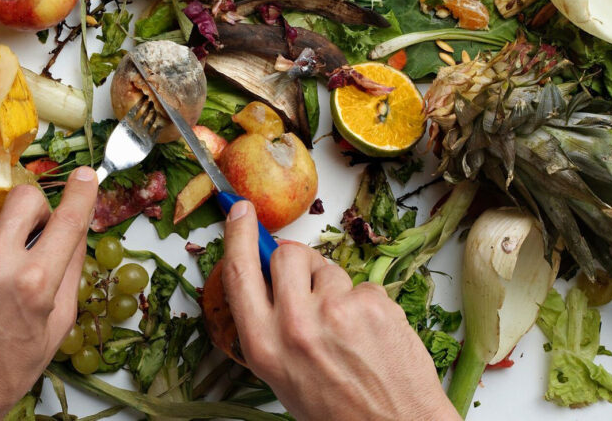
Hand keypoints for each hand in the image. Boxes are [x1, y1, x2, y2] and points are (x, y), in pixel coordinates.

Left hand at [0, 167, 97, 420]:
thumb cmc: (3, 372)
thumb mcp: (56, 327)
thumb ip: (69, 271)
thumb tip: (77, 227)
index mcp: (33, 284)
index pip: (67, 218)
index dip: (83, 193)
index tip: (88, 177)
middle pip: (24, 197)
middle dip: (37, 210)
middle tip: (36, 236)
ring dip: (1, 243)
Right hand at [221, 201, 458, 420]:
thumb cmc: (337, 411)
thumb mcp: (281, 374)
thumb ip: (268, 325)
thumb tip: (267, 276)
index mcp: (265, 345)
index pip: (240, 272)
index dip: (238, 234)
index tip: (241, 210)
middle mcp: (296, 325)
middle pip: (287, 255)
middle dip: (296, 261)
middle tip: (306, 285)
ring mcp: (337, 310)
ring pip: (327, 268)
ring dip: (333, 287)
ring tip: (345, 330)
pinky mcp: (373, 304)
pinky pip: (360, 284)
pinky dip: (363, 304)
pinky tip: (369, 336)